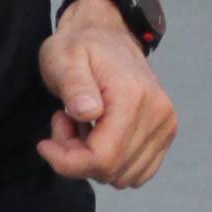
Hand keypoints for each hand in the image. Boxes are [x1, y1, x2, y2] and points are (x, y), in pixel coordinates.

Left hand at [37, 0, 177, 189]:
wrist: (108, 35)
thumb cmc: (80, 47)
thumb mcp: (64, 58)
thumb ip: (74, 85)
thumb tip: (88, 112)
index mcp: (133, 96)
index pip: (103, 158)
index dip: (68, 162)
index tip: (46, 144)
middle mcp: (158, 113)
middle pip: (111, 171)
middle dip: (77, 158)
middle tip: (65, 124)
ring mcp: (166, 125)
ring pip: (123, 176)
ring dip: (94, 159)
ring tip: (83, 125)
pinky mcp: (166, 133)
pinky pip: (137, 172)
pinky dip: (113, 162)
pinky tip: (99, 134)